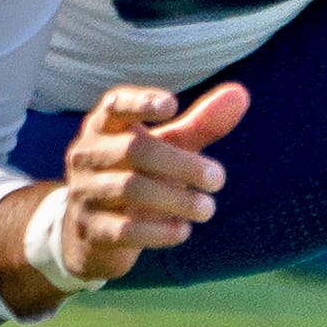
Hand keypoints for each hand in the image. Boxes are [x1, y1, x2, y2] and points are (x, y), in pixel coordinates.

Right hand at [49, 83, 245, 283]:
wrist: (92, 232)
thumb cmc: (138, 174)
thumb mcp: (168, 148)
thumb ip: (201, 123)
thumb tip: (241, 95)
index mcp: (105, 127)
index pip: (116, 105)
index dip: (141, 102)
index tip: (172, 105)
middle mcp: (88, 155)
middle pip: (135, 149)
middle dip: (182, 164)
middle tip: (219, 179)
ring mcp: (84, 192)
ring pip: (131, 189)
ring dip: (177, 199)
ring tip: (208, 209)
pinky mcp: (91, 230)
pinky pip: (125, 229)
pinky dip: (159, 231)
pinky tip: (183, 230)